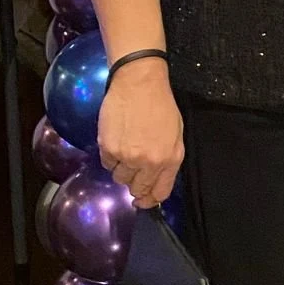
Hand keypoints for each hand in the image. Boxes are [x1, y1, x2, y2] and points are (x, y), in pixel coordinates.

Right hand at [97, 58, 184, 207]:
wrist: (139, 84)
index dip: (150, 200)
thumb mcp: (176, 135)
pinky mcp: (108, 148)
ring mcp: (127, 157)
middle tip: (133, 167)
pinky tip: (117, 140)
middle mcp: (149, 162)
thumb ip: (168, 162)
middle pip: (137, 189)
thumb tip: (156, 183)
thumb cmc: (161, 106)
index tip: (144, 200)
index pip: (159, 193)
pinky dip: (110, 157)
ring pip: (120, 178)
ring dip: (122, 168)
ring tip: (126, 147)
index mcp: (169, 159)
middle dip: (135, 183)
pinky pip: (107, 164)